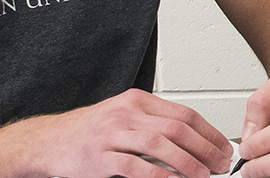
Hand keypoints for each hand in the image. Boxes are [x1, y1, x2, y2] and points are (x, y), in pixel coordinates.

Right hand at [6, 88, 233, 177]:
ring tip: (203, 176)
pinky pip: (135, 167)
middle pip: (178, 129)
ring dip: (188, 163)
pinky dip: (159, 176)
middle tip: (220, 165)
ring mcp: (111, 135)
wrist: (46, 142)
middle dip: (205, 149)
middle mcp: (126, 114)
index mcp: (136, 101)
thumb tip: (194, 141)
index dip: (209, 132)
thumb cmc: (88, 131)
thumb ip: (154, 124)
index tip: (223, 147)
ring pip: (160, 145)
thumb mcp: (123, 117)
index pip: (184, 114)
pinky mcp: (98, 158)